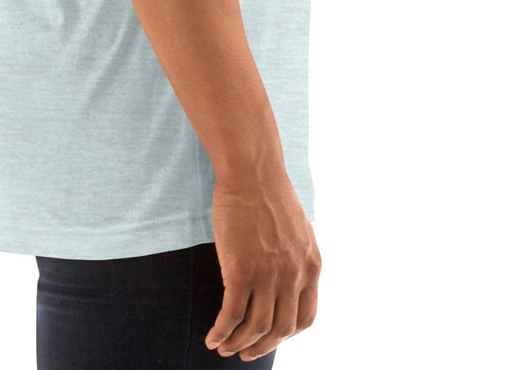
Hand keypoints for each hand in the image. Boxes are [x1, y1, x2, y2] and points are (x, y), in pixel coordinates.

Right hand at [204, 166, 320, 360]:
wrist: (252, 171)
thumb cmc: (268, 193)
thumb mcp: (297, 229)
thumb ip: (295, 257)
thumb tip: (286, 278)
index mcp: (310, 265)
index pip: (305, 317)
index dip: (287, 334)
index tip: (272, 337)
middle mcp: (293, 275)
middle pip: (280, 329)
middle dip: (261, 347)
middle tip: (244, 354)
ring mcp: (268, 275)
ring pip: (255, 328)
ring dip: (238, 344)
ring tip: (223, 348)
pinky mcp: (240, 270)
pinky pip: (231, 315)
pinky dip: (221, 332)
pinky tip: (212, 337)